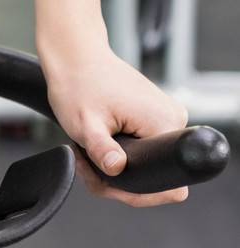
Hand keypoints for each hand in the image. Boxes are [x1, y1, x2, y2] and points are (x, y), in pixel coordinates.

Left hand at [43, 41, 188, 207]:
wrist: (75, 55)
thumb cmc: (78, 83)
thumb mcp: (86, 123)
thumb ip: (102, 150)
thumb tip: (117, 169)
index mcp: (165, 123)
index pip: (170, 184)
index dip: (136, 192)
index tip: (107, 181)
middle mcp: (173, 120)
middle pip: (154, 177)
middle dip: (119, 180)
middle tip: (88, 164)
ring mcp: (164, 117)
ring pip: (146, 165)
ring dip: (114, 166)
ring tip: (87, 150)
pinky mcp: (153, 115)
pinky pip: (143, 148)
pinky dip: (119, 152)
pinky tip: (97, 143)